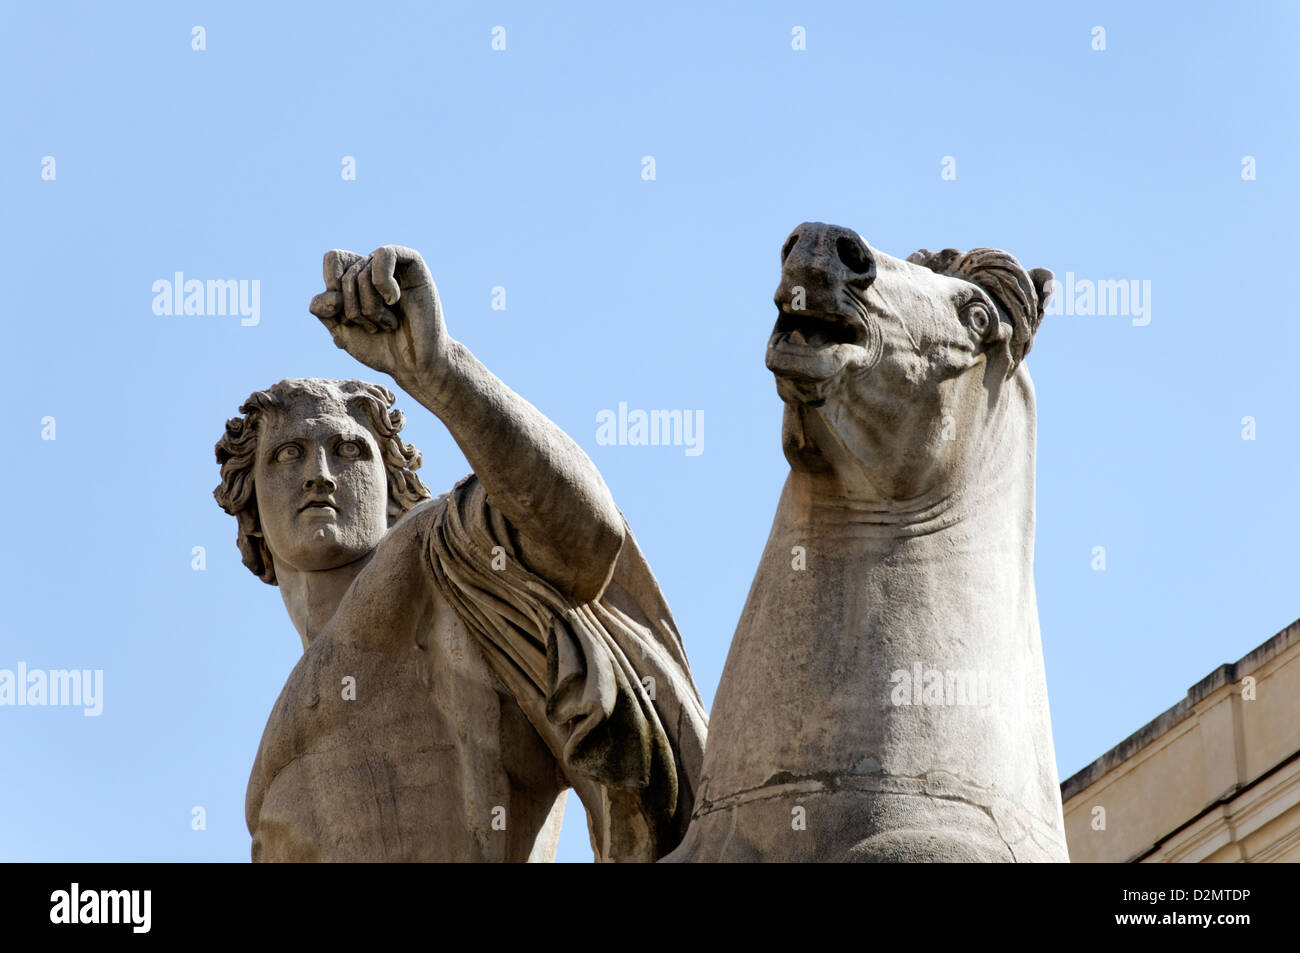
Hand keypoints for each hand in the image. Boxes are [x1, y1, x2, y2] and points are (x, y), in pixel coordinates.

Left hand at [308, 246, 449, 385]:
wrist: (415, 367)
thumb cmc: (382, 349)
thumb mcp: (342, 331)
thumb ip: (323, 309)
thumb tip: (332, 293)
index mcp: (358, 279)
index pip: (334, 259)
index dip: (332, 284)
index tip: (345, 315)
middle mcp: (377, 268)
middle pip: (347, 274)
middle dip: (354, 309)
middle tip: (374, 328)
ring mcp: (396, 266)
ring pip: (363, 271)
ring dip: (370, 307)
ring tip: (388, 324)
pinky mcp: (415, 265)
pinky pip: (385, 254)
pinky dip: (382, 282)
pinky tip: (394, 301)